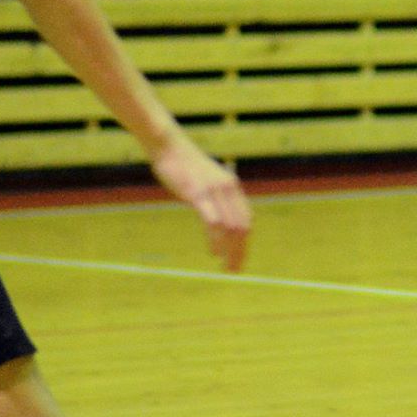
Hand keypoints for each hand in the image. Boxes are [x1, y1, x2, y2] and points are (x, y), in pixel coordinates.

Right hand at [150, 135, 252, 271]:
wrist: (170, 147)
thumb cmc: (184, 165)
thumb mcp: (207, 179)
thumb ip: (216, 195)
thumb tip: (217, 216)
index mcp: (232, 187)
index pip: (246, 219)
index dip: (245, 241)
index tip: (240, 257)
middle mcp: (228, 190)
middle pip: (243, 227)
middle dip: (241, 251)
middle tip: (235, 270)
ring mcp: (215, 192)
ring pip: (231, 227)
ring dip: (231, 250)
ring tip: (226, 266)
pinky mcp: (199, 194)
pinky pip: (213, 222)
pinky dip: (216, 240)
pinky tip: (214, 252)